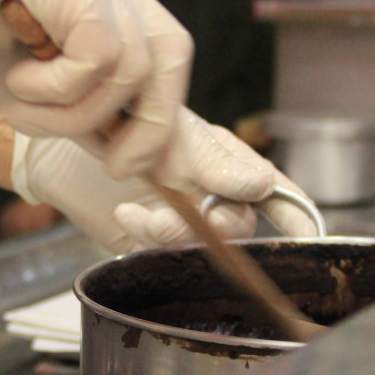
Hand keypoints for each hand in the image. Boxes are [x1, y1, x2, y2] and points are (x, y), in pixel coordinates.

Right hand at [0, 0, 192, 178]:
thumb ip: (95, 119)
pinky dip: (56, 85)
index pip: (167, 56)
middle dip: (146, 125)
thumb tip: (155, 163)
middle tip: (110, 162)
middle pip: (168, 55)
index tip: (137, 166)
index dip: (162, 116)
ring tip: (22, 103)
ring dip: (73, 109)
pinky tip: (15, 75)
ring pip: (128, 64)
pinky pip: (96, 51)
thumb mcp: (40, 102)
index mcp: (101, 0)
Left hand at [115, 107, 319, 247]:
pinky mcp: (149, 241)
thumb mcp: (171, 133)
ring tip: (140, 212)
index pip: (274, 191)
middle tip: (177, 213)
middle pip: (238, 225)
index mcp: (226, 161)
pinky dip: (146, 236)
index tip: (309, 236)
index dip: (295, 214)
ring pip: (202, 244)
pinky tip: (125, 212)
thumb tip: (262, 185)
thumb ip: (214, 163)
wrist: (66, 140)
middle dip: (215, 224)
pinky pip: (164, 253)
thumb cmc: (120, 120)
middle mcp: (210, 193)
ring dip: (173, 232)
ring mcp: (182, 219)